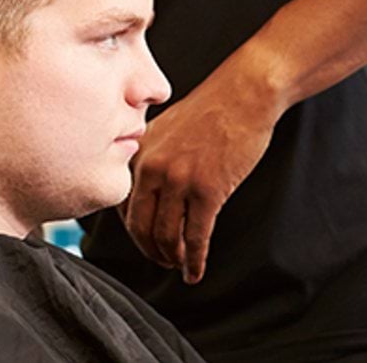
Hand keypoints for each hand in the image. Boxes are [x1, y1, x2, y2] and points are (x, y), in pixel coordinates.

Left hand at [119, 62, 283, 283]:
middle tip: (159, 260)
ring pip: (165, 236)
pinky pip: (195, 237)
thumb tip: (145, 189)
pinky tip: (195, 271)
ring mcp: (178, 180)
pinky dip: (194, 261)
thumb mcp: (165, 128)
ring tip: (179, 266)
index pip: (123, 204)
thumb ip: (150, 156)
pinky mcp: (207, 191)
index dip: (133, 229)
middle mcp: (151, 168)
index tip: (143, 240)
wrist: (243, 94)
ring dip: (171, 258)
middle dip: (148, 250)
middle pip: (138, 226)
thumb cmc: (210, 109)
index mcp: (139, 152)